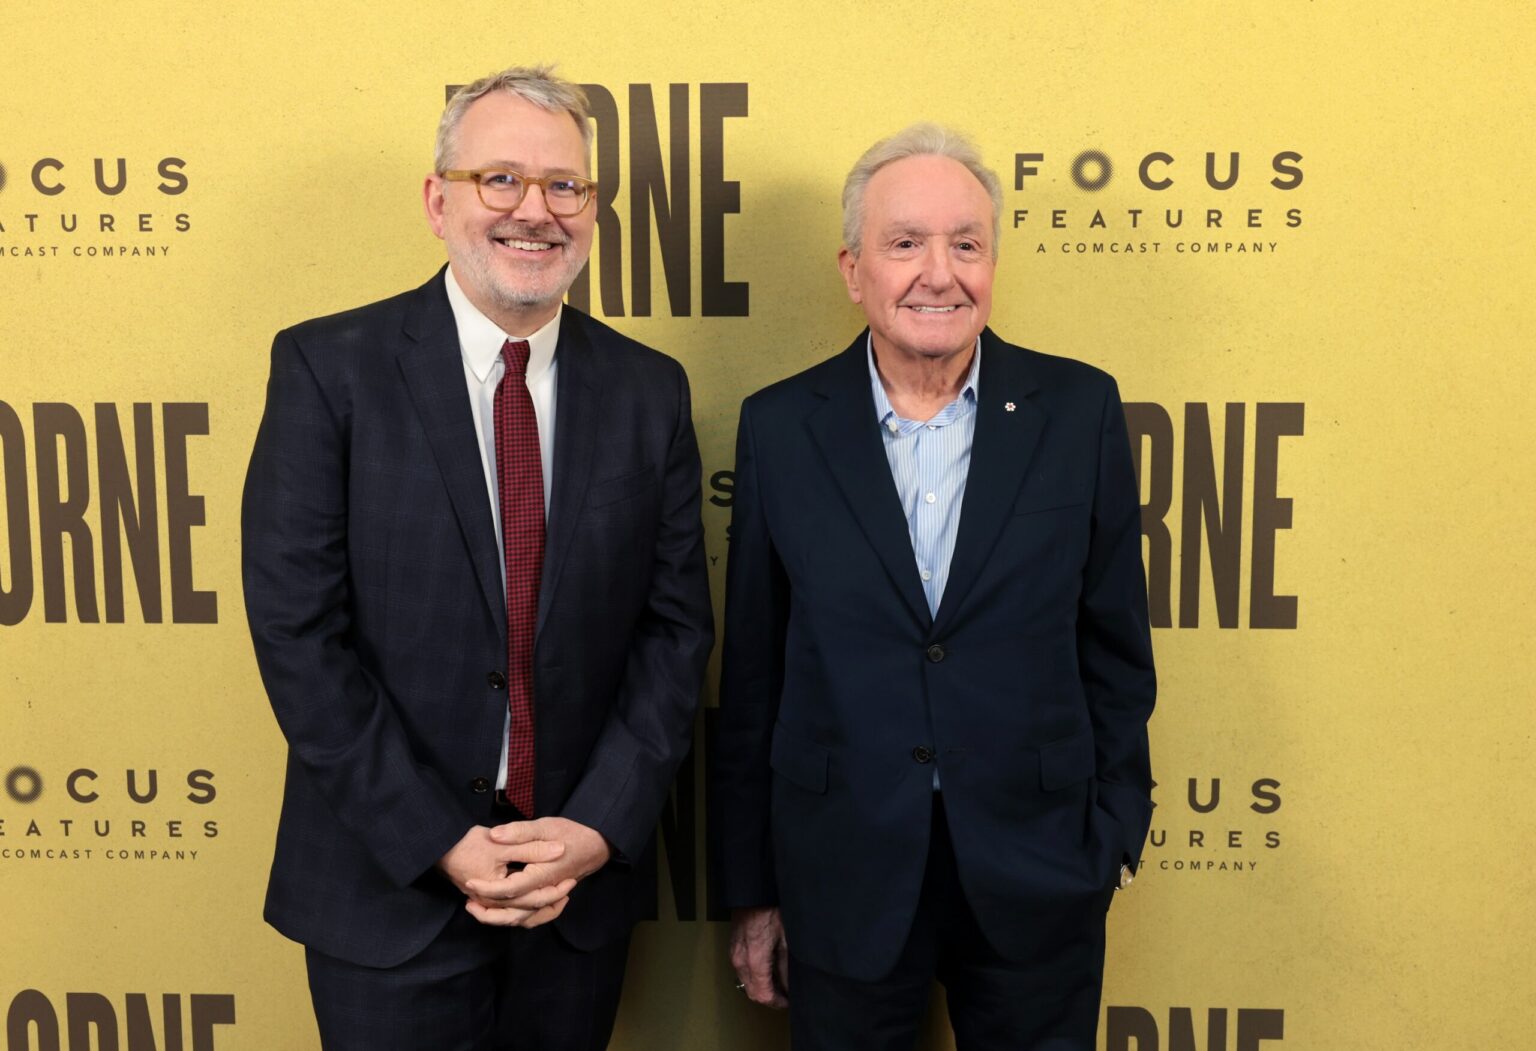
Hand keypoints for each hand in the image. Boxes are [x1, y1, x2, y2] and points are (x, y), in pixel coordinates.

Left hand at [461, 817, 612, 926]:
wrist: (595, 845)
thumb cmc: (571, 833)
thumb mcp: (544, 826)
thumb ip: (519, 832)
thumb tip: (495, 835)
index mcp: (541, 875)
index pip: (509, 889)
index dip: (487, 888)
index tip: (469, 881)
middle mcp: (544, 891)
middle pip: (513, 911)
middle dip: (487, 909)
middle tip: (467, 901)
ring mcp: (548, 898)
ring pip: (521, 919)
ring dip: (498, 918)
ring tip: (477, 909)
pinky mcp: (549, 899)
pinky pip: (532, 918)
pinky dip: (516, 920)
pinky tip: (501, 913)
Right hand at [730, 906, 788, 1008]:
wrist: (753, 893)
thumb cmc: (771, 912)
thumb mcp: (786, 940)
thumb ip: (786, 967)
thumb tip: (789, 987)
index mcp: (755, 960)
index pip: (763, 995)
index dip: (777, 1002)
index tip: (789, 1001)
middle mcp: (740, 961)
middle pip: (752, 993)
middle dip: (769, 997)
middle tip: (785, 994)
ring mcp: (734, 955)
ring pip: (746, 983)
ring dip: (761, 987)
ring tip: (778, 982)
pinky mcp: (732, 949)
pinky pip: (742, 972)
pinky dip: (754, 977)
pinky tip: (767, 969)